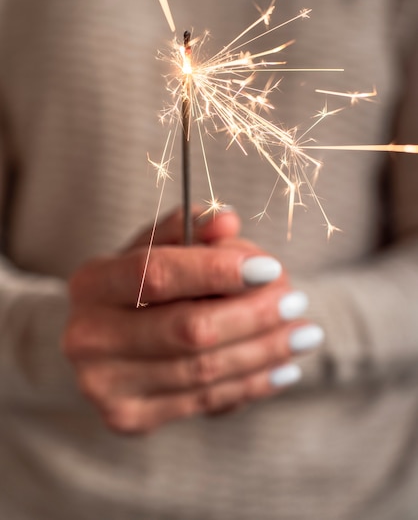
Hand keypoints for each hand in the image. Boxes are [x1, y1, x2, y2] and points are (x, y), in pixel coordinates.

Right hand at [63, 207, 322, 433]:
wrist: (101, 341)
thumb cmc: (136, 286)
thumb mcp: (155, 247)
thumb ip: (189, 228)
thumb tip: (227, 220)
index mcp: (93, 283)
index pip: (156, 274)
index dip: (217, 271)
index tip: (270, 268)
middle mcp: (88, 337)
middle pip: (188, 329)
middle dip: (254, 315)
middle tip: (297, 301)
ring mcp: (105, 385)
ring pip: (203, 371)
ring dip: (264, 352)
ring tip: (304, 335)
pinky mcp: (129, 418)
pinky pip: (204, 403)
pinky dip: (251, 385)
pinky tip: (283, 369)